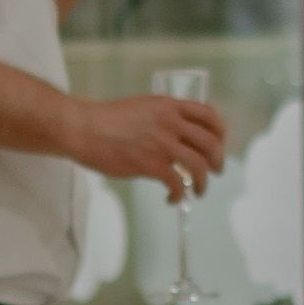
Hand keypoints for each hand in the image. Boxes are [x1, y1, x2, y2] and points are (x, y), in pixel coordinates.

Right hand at [73, 91, 225, 199]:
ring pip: (199, 165)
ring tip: (199, 191)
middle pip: (210, 142)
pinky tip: (172, 198)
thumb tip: (177, 137)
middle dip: (217, 160)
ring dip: (204, 182)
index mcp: (169, 106)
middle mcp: (171, 122)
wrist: (83, 128)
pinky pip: (177, 183)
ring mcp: (162, 143)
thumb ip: (163, 118)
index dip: (220, 132)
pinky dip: (179, 195)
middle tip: (215, 171)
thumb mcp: (142, 107)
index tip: (219, 144)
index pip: (208, 115)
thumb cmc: (105, 119)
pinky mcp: (151, 164)